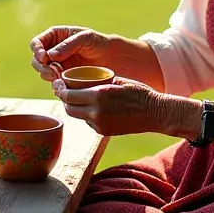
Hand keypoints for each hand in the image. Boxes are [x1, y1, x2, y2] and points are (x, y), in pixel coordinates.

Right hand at [29, 26, 113, 82]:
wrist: (112, 58)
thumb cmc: (98, 43)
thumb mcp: (85, 38)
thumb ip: (67, 45)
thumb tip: (50, 55)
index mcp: (55, 37)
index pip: (37, 43)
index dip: (37, 50)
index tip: (44, 57)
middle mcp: (53, 52)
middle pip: (36, 60)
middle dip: (41, 66)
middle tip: (53, 71)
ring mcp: (58, 66)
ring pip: (43, 73)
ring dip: (48, 76)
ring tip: (60, 77)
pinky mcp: (64, 79)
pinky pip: (54, 83)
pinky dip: (56, 84)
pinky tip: (64, 84)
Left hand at [52, 76, 167, 136]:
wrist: (154, 113)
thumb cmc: (138, 92)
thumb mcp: (116, 80)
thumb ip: (96, 82)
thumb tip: (78, 81)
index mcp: (98, 96)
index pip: (68, 95)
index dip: (61, 89)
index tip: (59, 83)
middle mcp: (96, 112)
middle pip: (68, 107)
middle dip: (64, 99)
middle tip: (63, 90)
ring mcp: (99, 124)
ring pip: (77, 116)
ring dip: (74, 107)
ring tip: (76, 97)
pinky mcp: (103, 131)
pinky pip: (88, 122)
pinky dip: (86, 114)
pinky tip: (92, 107)